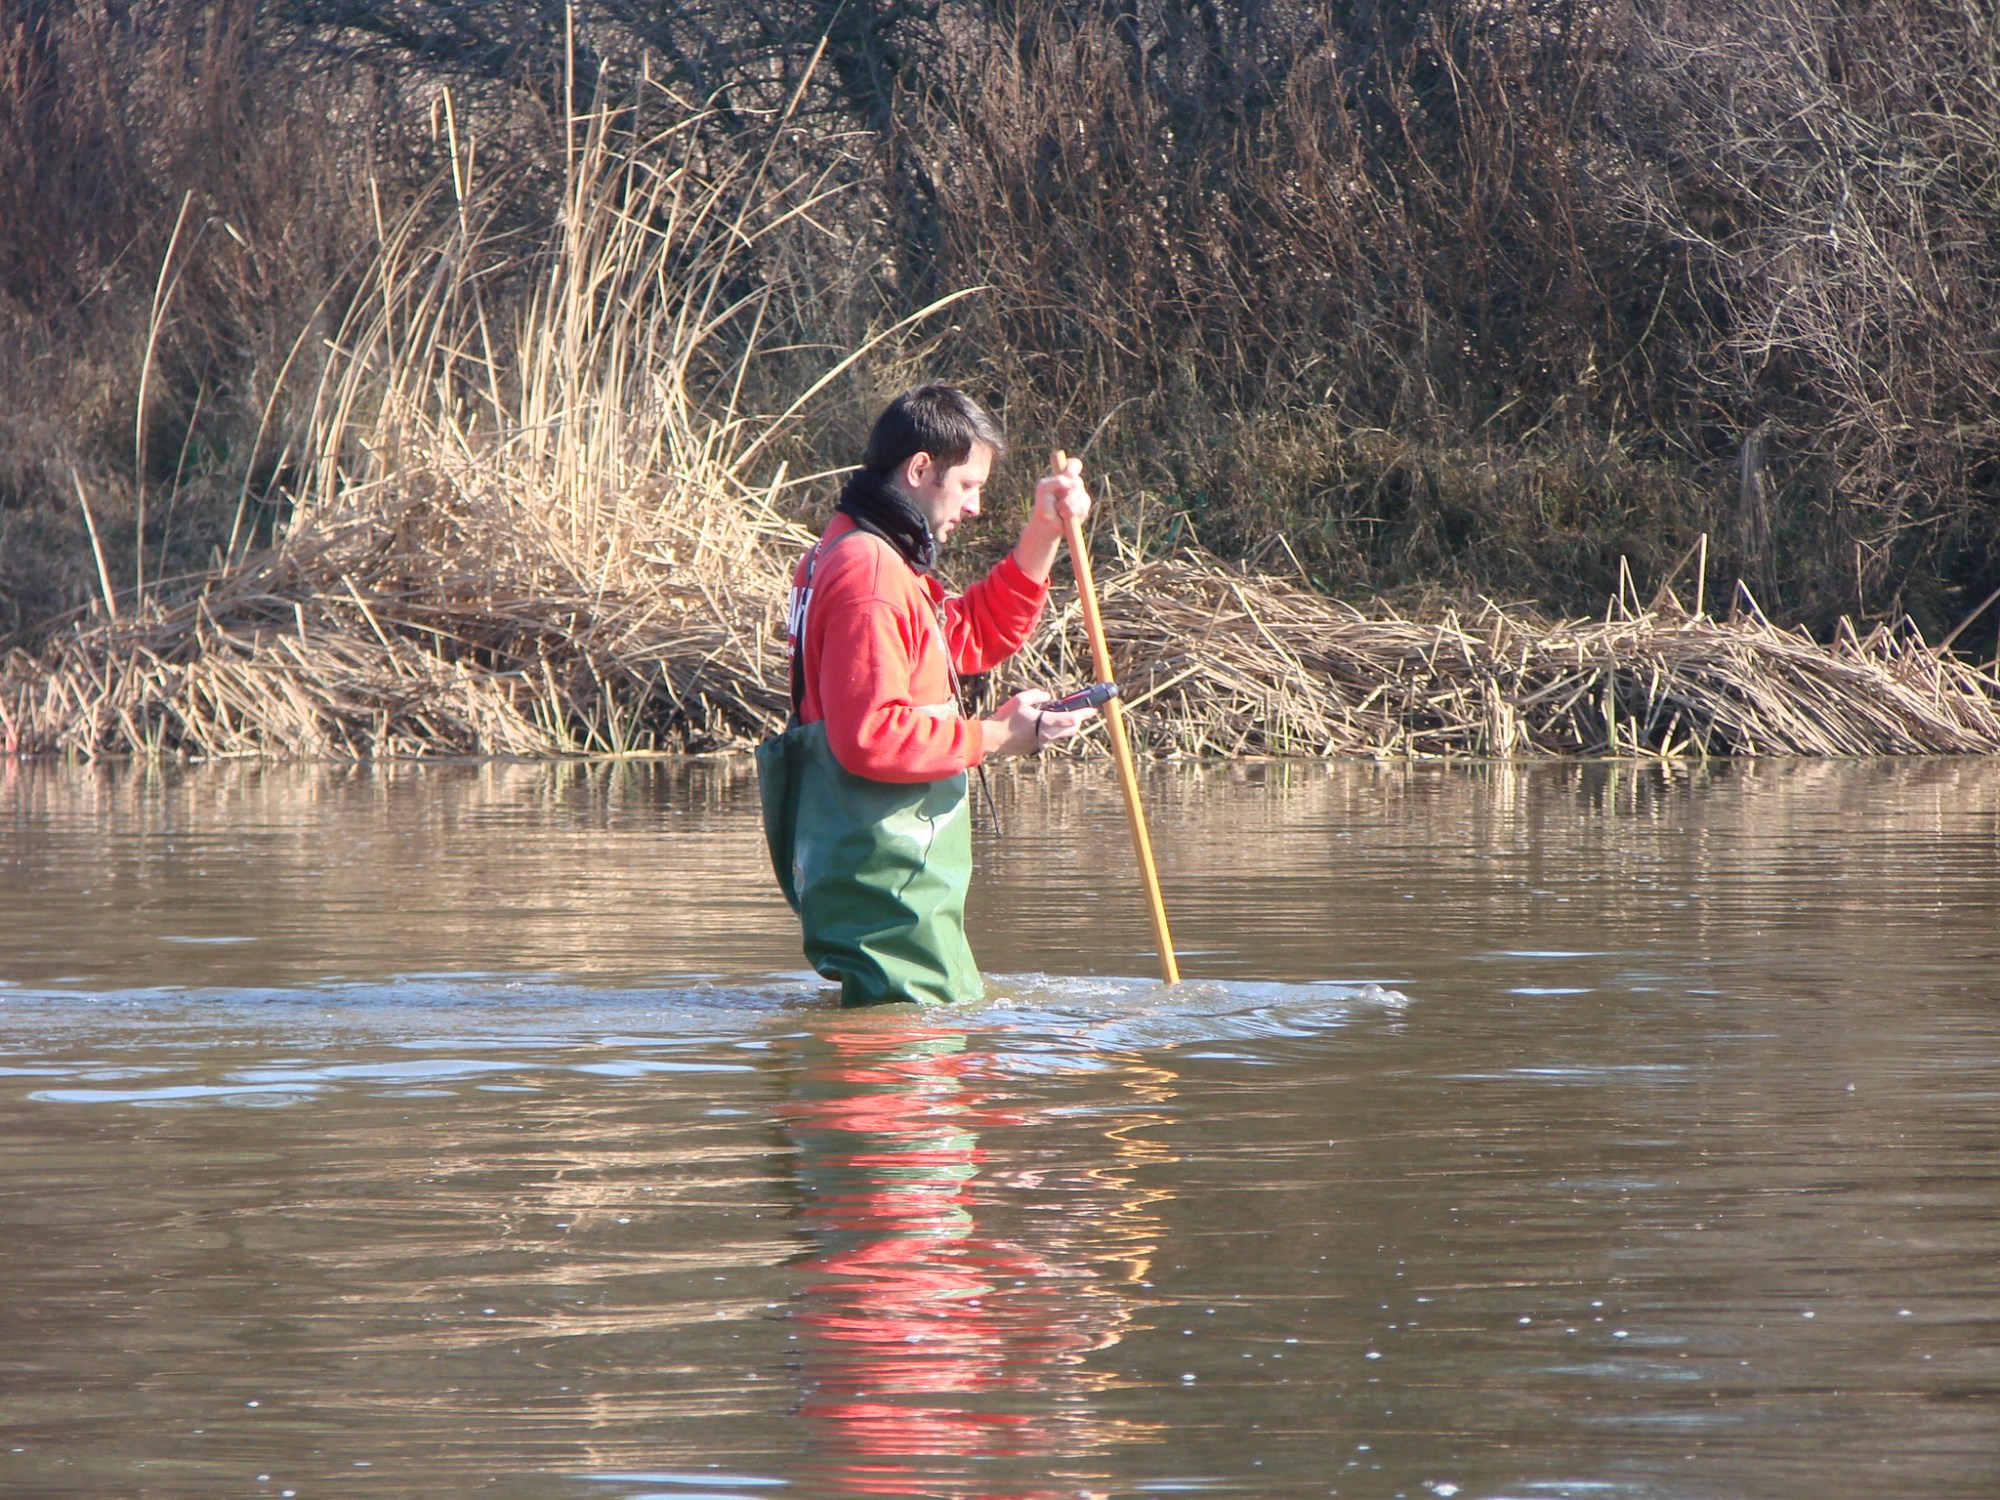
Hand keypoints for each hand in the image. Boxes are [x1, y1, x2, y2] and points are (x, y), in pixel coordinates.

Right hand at [981, 689, 1097, 758]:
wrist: (993, 739)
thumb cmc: (1006, 718)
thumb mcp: (1020, 699)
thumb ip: (1036, 695)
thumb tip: (1047, 696)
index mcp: (1045, 722)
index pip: (1071, 718)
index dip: (1084, 714)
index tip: (1093, 710)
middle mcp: (1047, 736)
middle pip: (1071, 730)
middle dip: (1077, 721)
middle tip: (1079, 713)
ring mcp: (1042, 744)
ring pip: (1060, 735)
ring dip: (1062, 726)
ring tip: (1056, 716)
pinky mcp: (1035, 748)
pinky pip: (1048, 739)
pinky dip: (1049, 732)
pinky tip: (1038, 726)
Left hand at [1030, 453, 1090, 537]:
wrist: (1047, 524)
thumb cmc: (1043, 504)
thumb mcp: (1043, 488)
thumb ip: (1056, 481)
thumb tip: (1073, 483)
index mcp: (1064, 476)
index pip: (1074, 465)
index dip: (1073, 468)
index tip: (1068, 475)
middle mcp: (1073, 484)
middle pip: (1078, 482)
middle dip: (1066, 493)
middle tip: (1056, 500)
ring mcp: (1080, 495)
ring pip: (1080, 496)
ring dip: (1068, 504)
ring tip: (1059, 510)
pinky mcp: (1084, 507)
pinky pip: (1083, 506)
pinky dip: (1072, 511)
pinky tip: (1065, 515)